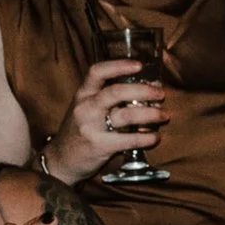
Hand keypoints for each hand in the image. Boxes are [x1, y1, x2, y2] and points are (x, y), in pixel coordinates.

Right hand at [43, 60, 167, 183]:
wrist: (61, 160)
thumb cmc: (80, 130)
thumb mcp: (86, 108)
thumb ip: (108, 98)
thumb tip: (146, 86)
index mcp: (83, 94)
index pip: (97, 72)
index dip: (119, 65)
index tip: (140, 65)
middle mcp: (85, 107)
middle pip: (116, 92)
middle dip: (143, 90)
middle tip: (160, 93)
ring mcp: (90, 127)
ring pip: (126, 115)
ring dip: (150, 114)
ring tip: (164, 115)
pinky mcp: (99, 146)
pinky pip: (128, 140)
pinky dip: (146, 138)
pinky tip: (156, 137)